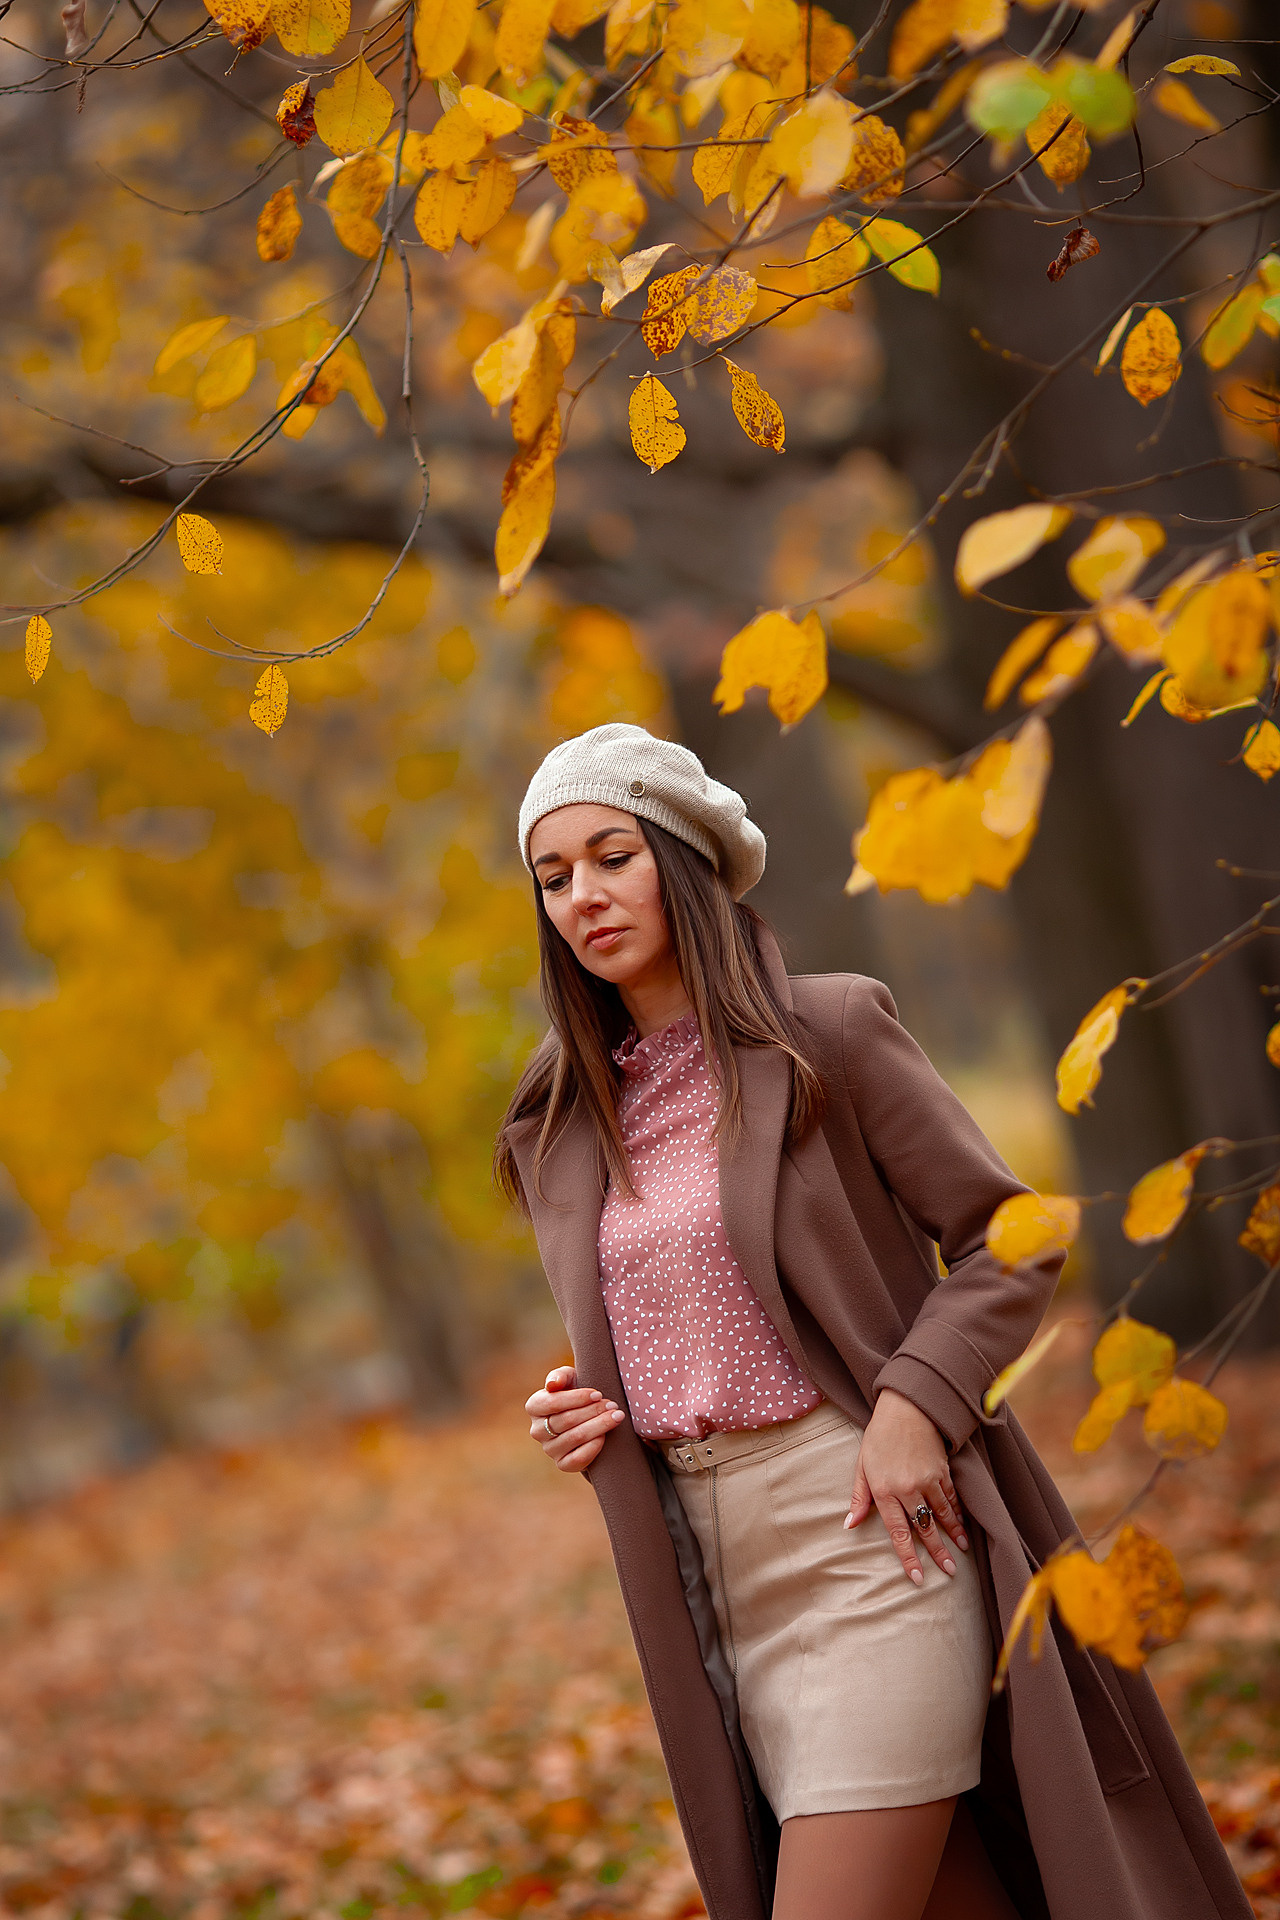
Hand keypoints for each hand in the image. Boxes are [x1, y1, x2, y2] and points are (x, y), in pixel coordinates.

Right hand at [525, 1365, 626, 1472]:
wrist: (588, 1416)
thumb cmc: (576, 1393)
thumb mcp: (570, 1378)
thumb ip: (560, 1375)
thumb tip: (552, 1384)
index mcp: (534, 1406)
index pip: (552, 1402)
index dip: (577, 1398)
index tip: (598, 1394)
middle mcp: (537, 1430)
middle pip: (567, 1420)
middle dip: (593, 1411)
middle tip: (613, 1405)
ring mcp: (549, 1449)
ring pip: (575, 1438)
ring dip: (599, 1426)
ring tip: (617, 1416)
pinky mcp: (563, 1464)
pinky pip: (578, 1458)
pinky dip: (594, 1446)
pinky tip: (606, 1435)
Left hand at [845, 1387, 969, 1585]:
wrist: (906, 1408)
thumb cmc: (878, 1437)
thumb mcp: (861, 1465)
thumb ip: (858, 1497)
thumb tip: (849, 1525)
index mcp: (884, 1491)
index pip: (898, 1533)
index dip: (908, 1558)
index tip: (917, 1579)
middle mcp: (908, 1489)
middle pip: (925, 1528)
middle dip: (937, 1553)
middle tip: (949, 1572)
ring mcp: (927, 1480)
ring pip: (942, 1515)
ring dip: (953, 1535)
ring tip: (960, 1551)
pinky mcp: (942, 1471)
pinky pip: (951, 1497)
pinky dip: (956, 1512)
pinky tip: (961, 1524)